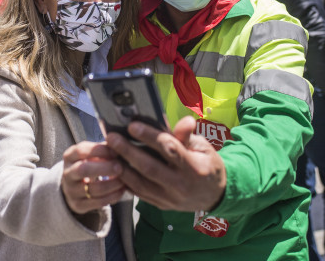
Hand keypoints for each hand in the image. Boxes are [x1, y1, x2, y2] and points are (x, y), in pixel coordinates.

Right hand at [61, 141, 124, 214]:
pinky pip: (97, 202)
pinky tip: (122, 190)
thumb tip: (120, 146)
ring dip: (112, 184)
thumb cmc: (89, 164)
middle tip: (120, 167)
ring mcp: (71, 191)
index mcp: (69, 156)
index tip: (116, 151)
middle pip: (83, 170)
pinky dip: (112, 196)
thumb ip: (104, 149)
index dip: (100, 150)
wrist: (74, 187)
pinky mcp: (78, 205)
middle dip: (104, 168)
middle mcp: (67, 173)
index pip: (81, 150)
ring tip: (125, 179)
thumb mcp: (90, 154)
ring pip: (93, 189)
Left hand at [106, 116, 225, 212]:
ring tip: (109, 152)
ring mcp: (169, 198)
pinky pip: (139, 193)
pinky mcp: (161, 205)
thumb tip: (183, 121)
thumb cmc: (207, 165)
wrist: (215, 196)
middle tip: (112, 138)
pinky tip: (115, 168)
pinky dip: (125, 180)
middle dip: (127, 151)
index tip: (132, 125)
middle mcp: (180, 185)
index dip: (149, 136)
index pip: (169, 149)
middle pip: (149, 167)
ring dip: (122, 167)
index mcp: (194, 168)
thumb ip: (188, 136)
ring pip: (140, 183)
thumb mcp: (204, 147)